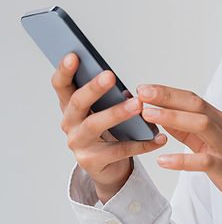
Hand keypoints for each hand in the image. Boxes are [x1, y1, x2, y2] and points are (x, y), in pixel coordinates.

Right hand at [52, 54, 166, 203]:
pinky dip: (141, 144)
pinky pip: (119, 150)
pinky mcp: (92, 161)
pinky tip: (157, 138)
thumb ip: (106, 97)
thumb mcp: (102, 111)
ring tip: (137, 105)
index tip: (74, 56)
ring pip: (96, 125)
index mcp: (70, 106)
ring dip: (117, 113)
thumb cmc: (106, 132)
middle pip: (78, 103)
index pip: (61, 85)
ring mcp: (79, 143)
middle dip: (94, 88)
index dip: (65, 71)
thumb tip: (122, 85)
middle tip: (110, 76)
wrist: (107, 167)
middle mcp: (70, 123)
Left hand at [137, 85, 221, 223]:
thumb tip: (162, 117)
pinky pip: (204, 162)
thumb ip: (187, 132)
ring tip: (149, 116)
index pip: (194, 100)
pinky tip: (163, 160)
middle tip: (143, 93)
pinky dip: (182, 160)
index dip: (169, 92)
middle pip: (197, 106)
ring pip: (203, 125)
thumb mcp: (209, 146)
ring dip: (174, 118)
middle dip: (169, 97)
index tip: (146, 89)